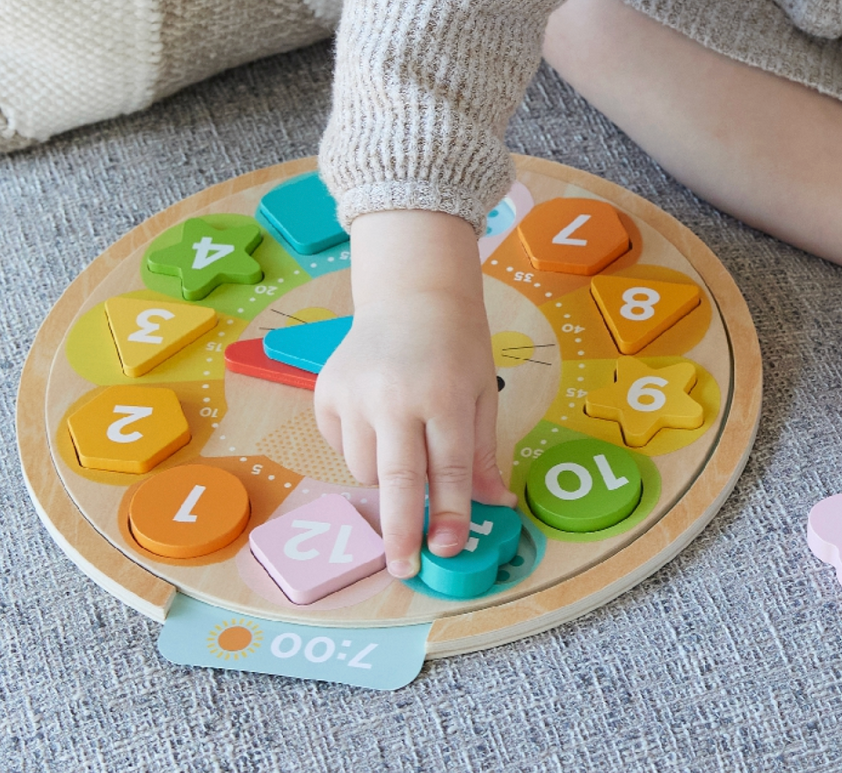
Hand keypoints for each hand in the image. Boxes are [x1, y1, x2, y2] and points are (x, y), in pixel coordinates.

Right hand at [315, 208, 513, 579]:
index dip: (451, 514)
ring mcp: (354, 395)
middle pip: (397, 480)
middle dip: (402, 531)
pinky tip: (379, 418)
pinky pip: (342, 447)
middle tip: (404, 567)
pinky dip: (361, 449)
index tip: (450, 550)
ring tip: (406, 442)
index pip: (448, 469)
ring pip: (365, 470)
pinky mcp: (326, 394)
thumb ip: (482, 453)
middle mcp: (395, 396)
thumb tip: (495, 506)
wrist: (412, 295)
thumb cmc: (458, 345)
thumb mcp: (483, 393)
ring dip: (387, 479)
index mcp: (444, 394)